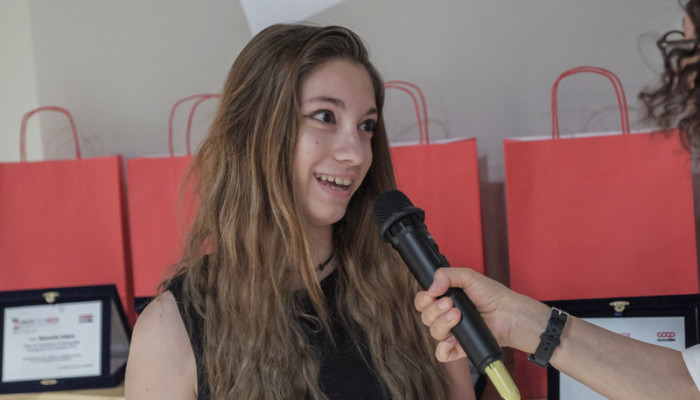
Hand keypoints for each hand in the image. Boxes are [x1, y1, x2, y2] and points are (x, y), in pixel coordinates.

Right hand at [414, 268, 543, 361]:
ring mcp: (453, 333)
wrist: (509, 313)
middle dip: (434, 310)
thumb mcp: (468, 276)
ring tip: (458, 315)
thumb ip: (447, 275)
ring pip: (433, 333)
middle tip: (450, 304)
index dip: (423, 299)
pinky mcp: (460, 347)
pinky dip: (443, 348)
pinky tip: (453, 339)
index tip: (433, 295)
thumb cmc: (492, 295)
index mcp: (444, 299)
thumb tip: (431, 288)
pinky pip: (442, 354)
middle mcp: (445, 316)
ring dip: (442, 324)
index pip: (422, 302)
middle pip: (425, 317)